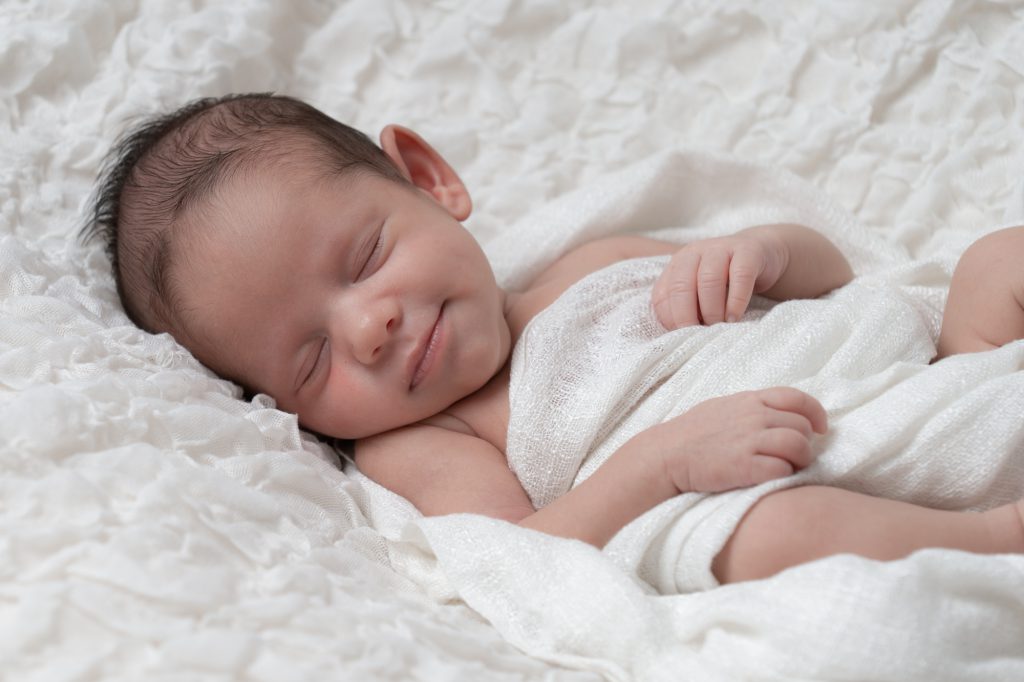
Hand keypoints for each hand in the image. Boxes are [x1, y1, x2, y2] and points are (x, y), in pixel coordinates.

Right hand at [633, 387, 826, 494]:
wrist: (666, 454)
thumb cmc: (692, 434)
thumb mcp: (724, 408)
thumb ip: (753, 408)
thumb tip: (782, 415)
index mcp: (749, 400)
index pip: (797, 398)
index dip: (816, 413)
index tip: (821, 428)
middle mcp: (753, 416)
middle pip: (802, 426)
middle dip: (806, 443)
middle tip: (794, 456)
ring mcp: (749, 440)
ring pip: (799, 446)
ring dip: (800, 461)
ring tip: (788, 468)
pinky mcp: (744, 466)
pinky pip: (782, 469)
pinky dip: (783, 475)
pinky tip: (769, 478)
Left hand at [651, 232, 785, 329]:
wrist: (760, 251)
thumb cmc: (726, 279)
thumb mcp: (700, 290)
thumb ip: (687, 306)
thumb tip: (680, 335)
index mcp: (677, 264)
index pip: (663, 294)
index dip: (670, 319)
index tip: (682, 336)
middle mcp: (695, 252)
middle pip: (681, 286)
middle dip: (686, 316)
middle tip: (697, 336)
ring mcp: (721, 248)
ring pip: (708, 280)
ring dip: (711, 310)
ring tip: (718, 326)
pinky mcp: (748, 251)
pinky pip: (740, 276)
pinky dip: (736, 301)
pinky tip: (734, 317)